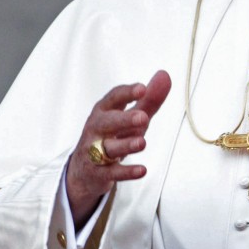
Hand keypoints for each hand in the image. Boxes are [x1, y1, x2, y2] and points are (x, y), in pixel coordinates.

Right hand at [65, 70, 170, 226]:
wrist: (84, 170)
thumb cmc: (112, 136)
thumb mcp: (131, 117)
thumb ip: (149, 99)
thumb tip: (164, 75)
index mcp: (104, 111)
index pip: (113, 99)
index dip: (127, 93)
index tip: (142, 88)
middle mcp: (96, 129)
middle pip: (107, 122)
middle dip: (124, 119)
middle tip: (143, 117)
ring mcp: (94, 152)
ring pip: (108, 148)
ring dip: (125, 145)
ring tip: (142, 142)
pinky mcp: (98, 173)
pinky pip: (111, 173)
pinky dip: (126, 172)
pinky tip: (142, 170)